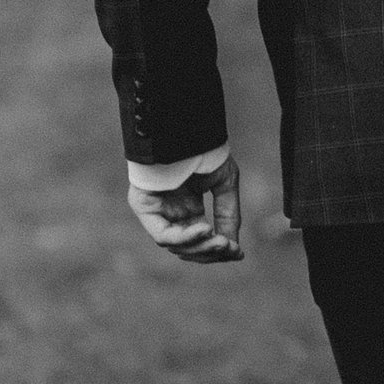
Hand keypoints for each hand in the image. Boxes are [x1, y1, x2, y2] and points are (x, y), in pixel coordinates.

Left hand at [127, 155, 243, 263]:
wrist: (185, 129)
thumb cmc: (204, 150)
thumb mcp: (224, 185)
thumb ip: (228, 215)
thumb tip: (233, 247)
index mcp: (187, 209)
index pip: (201, 240)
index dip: (219, 250)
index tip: (239, 253)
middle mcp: (170, 213)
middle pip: (189, 248)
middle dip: (211, 252)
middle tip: (231, 248)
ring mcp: (156, 212)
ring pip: (176, 246)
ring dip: (201, 248)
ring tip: (221, 241)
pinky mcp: (144, 207)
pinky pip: (163, 234)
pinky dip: (185, 238)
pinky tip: (205, 229)